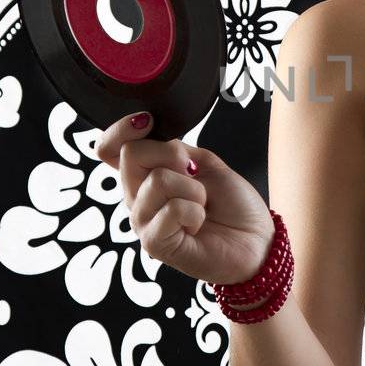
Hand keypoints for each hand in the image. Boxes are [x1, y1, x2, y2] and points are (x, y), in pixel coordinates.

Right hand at [95, 112, 275, 285]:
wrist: (256, 240)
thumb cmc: (232, 204)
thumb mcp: (203, 161)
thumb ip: (171, 148)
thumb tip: (148, 133)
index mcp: (145, 176)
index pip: (108, 148)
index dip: (120, 129)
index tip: (148, 122)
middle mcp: (137, 198)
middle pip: (131, 155)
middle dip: (173, 155)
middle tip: (194, 174)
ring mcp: (142, 221)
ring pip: (157, 180)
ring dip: (193, 189)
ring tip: (202, 204)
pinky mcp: (153, 244)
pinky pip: (171, 208)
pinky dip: (194, 211)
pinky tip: (198, 224)